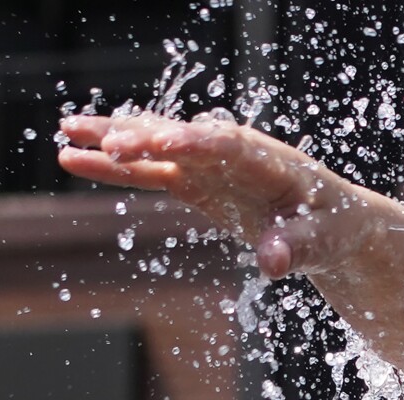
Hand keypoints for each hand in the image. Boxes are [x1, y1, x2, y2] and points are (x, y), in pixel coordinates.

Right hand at [58, 114, 373, 278]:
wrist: (335, 223)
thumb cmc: (333, 228)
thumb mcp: (323, 242)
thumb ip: (296, 248)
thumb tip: (272, 264)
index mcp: (271, 163)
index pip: (230, 147)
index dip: (197, 143)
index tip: (163, 141)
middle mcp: (236, 154)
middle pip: (184, 140)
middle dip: (148, 138)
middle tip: (106, 140)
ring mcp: (212, 166)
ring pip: (158, 147)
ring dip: (116, 139)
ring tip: (68, 131)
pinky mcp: (197, 182)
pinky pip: (151, 171)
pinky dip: (116, 167)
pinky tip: (74, 158)